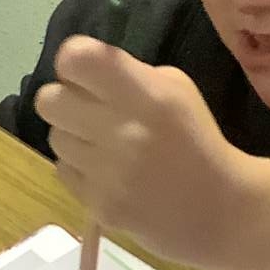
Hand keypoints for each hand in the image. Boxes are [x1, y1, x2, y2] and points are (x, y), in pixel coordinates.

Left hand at [35, 40, 258, 266]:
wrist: (221, 210)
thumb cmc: (197, 141)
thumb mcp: (178, 90)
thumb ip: (130, 75)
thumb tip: (84, 74)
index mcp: (147, 94)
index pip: (76, 59)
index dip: (73, 62)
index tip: (87, 75)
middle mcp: (123, 130)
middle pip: (49, 100)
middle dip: (64, 101)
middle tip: (87, 112)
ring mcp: (108, 172)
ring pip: (55, 137)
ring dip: (75, 137)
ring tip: (105, 147)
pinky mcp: (99, 204)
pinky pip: (64, 171)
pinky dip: (81, 169)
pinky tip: (109, 174)